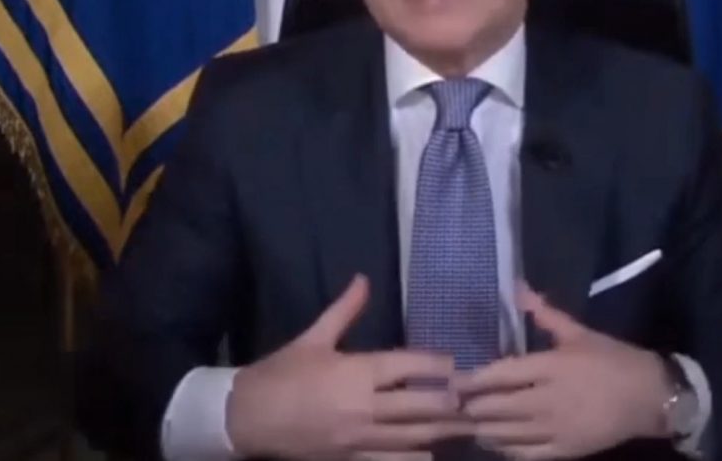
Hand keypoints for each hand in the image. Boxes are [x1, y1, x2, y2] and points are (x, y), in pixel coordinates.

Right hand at [227, 274, 470, 459]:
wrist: (247, 418)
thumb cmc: (281, 374)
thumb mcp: (312, 338)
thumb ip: (344, 311)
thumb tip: (363, 279)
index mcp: (357, 372)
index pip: (409, 367)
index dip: (437, 365)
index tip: (457, 364)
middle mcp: (365, 407)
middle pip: (421, 407)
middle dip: (451, 403)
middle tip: (473, 398)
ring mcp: (361, 438)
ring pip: (414, 439)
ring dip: (441, 432)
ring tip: (465, 426)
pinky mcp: (353, 459)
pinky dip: (416, 458)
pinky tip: (431, 453)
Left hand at [454, 283, 672, 458]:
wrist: (650, 397)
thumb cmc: (613, 360)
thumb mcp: (580, 333)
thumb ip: (546, 315)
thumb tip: (518, 289)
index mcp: (552, 367)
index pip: (503, 374)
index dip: (474, 379)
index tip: (455, 380)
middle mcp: (549, 400)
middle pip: (498, 407)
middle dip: (472, 407)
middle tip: (453, 403)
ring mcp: (556, 429)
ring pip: (507, 434)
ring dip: (484, 428)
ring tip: (469, 422)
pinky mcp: (565, 450)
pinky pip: (526, 454)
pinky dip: (505, 449)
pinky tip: (495, 442)